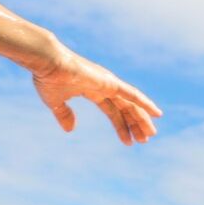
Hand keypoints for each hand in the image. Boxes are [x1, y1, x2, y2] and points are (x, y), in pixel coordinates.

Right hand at [30, 46, 161, 145]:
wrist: (47, 62)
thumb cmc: (48, 78)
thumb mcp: (56, 102)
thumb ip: (64, 115)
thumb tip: (70, 130)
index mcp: (93, 90)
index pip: (112, 111)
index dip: (121, 126)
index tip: (129, 142)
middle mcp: (105, 86)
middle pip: (125, 109)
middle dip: (135, 124)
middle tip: (145, 140)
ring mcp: (109, 83)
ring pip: (131, 104)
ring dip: (142, 119)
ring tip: (151, 134)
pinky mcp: (110, 82)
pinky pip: (132, 95)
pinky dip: (145, 103)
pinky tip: (156, 113)